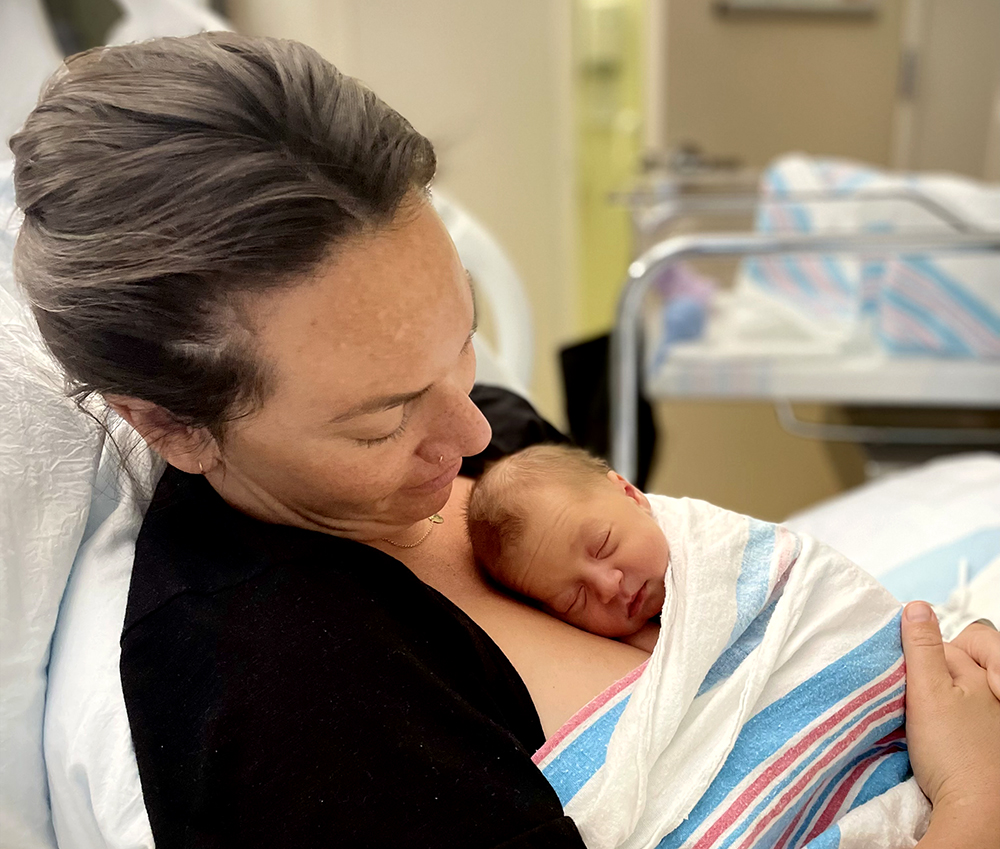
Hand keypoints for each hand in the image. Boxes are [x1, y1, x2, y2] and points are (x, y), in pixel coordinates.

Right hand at [901, 602, 999, 831]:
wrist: (976, 810)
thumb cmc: (956, 753)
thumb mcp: (928, 691)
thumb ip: (921, 647)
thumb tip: (916, 607)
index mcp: (987, 670)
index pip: (947, 641)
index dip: (922, 652)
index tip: (909, 674)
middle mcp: (995, 689)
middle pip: (953, 663)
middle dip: (930, 673)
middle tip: (914, 699)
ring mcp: (994, 715)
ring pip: (955, 691)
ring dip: (935, 699)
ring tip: (925, 721)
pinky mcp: (986, 739)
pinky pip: (960, 716)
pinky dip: (944, 722)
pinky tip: (936, 738)